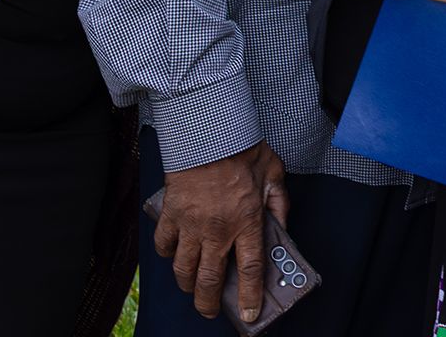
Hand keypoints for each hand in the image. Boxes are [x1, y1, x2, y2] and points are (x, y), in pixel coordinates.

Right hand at [155, 143, 291, 322]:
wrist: (208, 130)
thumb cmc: (242, 148)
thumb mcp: (274, 174)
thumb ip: (279, 204)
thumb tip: (283, 227)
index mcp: (246, 221)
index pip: (251, 270)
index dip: (250, 297)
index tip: (249, 315)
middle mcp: (217, 229)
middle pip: (210, 280)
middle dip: (209, 304)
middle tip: (211, 311)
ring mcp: (190, 224)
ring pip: (183, 269)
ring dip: (187, 285)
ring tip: (192, 289)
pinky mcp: (170, 213)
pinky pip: (163, 244)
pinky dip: (166, 254)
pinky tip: (173, 255)